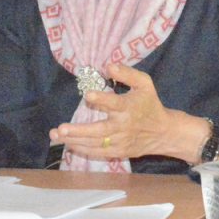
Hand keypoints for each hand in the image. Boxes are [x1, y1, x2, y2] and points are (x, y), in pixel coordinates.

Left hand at [49, 63, 201, 160]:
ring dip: (74, 140)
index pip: (114, 103)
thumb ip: (127, 73)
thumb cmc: (150, 103)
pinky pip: (97, 153)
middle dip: (79, 130)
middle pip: (99, 130)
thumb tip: (108, 66)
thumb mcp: (144, 84)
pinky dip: (82, 150)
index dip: (102, 99)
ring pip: (95, 143)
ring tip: (55, 135)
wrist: (163, 132)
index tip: (88, 94)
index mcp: (129, 107)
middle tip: (61, 128)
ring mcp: (120, 142)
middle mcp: (123, 126)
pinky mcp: (118, 152)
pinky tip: (68, 144)